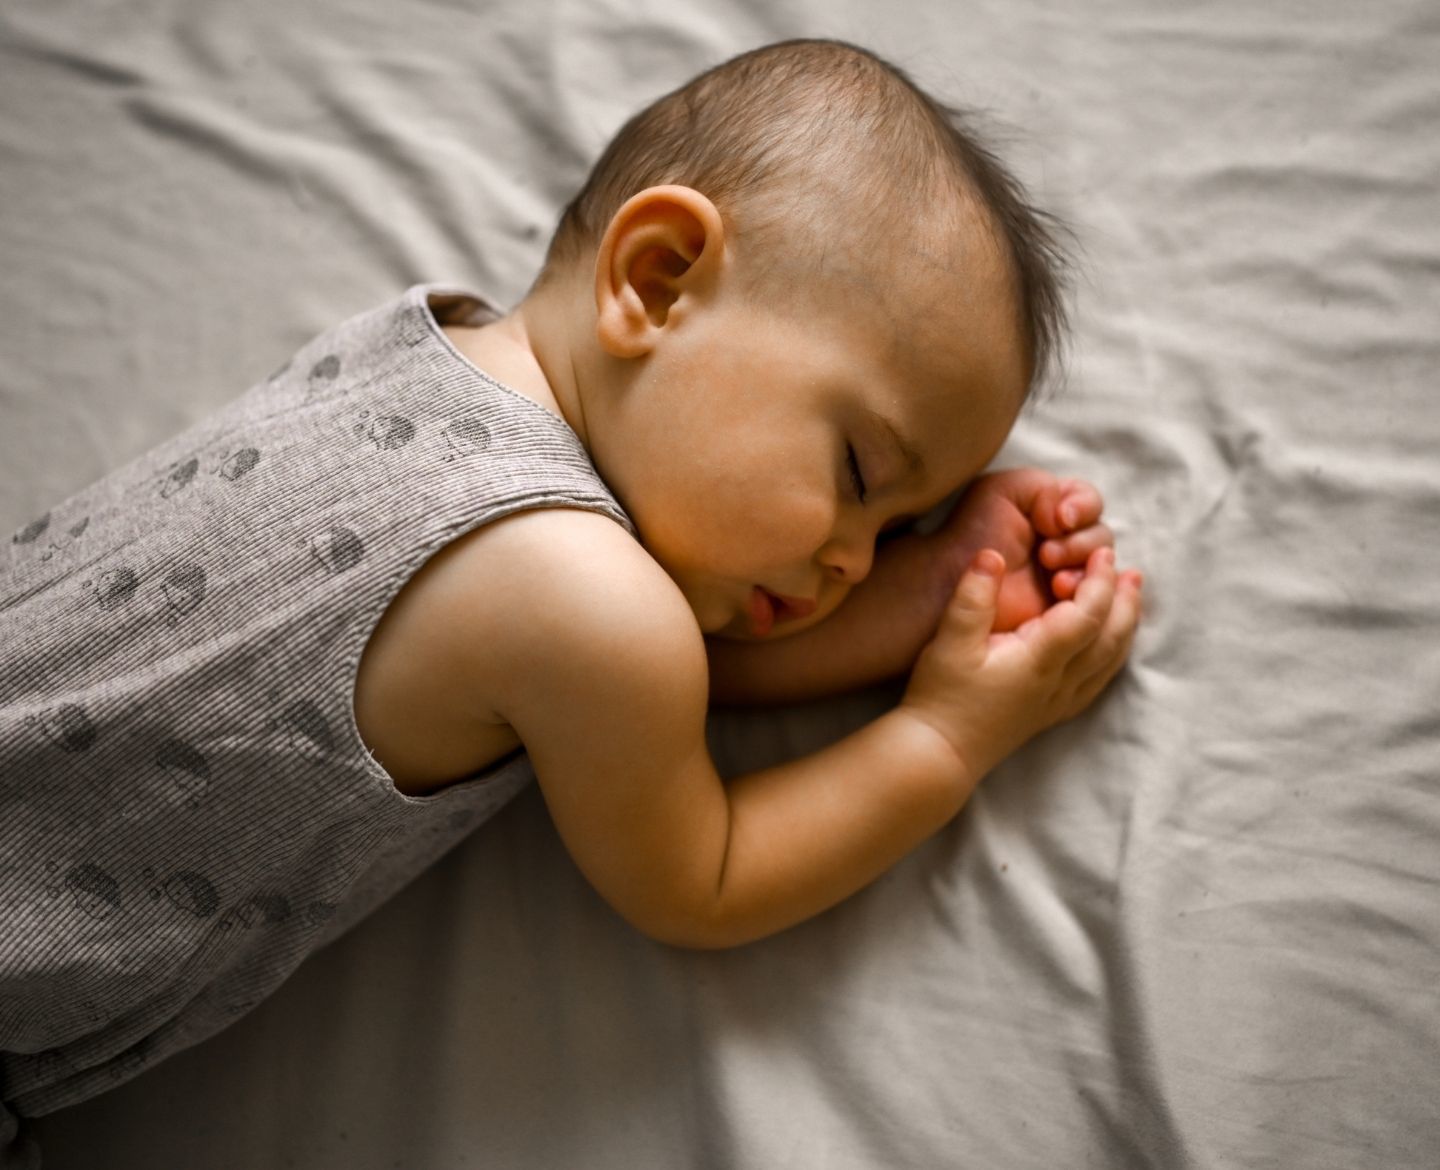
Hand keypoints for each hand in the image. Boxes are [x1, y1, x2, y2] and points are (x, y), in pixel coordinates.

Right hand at [899, 545, 1142, 782]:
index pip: (1087, 615)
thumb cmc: (942, 696)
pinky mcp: (1051, 712)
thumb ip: (973, 596)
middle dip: (1125, 602)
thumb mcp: (949, 641)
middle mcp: (1059, 681)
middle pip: (1110, 638)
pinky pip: (1098, 681)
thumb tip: (992, 554)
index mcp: (1039, 659)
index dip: (1100, 582)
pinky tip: (1110, 647)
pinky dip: (1113, 656)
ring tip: (1131, 601)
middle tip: (1132, 573)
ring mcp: (1059, 700)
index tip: (1103, 554)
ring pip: (1109, 661)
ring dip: (1125, 627)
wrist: (940, 752)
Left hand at [931, 468, 1116, 632]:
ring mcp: (1070, 574)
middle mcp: (1066, 540)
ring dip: (1084, 569)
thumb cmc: (972, 532)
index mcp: (1054, 508)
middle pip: (1103, 536)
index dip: (1083, 507)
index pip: (1090, 502)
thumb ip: (1043, 487)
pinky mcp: (1069, 606)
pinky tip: (1061, 592)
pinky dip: (1089, 593)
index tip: (1059, 518)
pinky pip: (1099, 599)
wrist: (953, 579)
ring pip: (1104, 567)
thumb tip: (1067, 516)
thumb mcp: (1002, 490)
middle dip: (1081, 543)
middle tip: (1047, 555)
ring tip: (1055, 580)